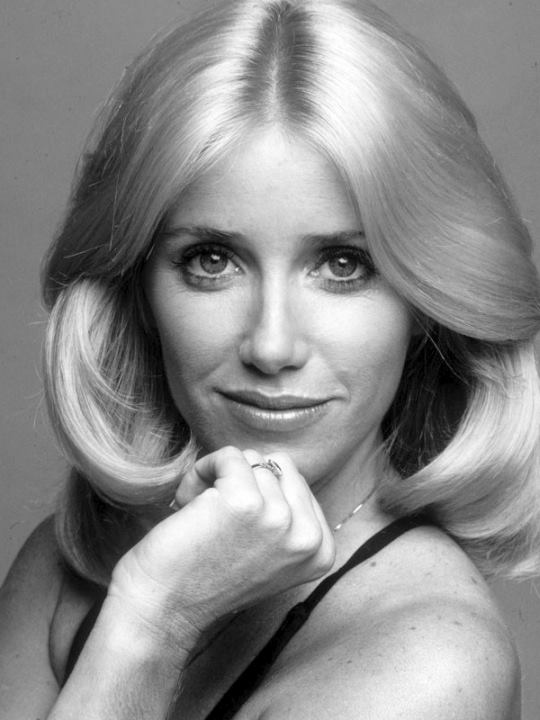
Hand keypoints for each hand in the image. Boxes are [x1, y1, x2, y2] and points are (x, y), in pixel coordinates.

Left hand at [108, 447, 334, 648]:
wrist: (164, 606)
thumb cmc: (208, 575)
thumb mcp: (269, 553)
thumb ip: (286, 517)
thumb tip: (276, 465)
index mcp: (320, 550)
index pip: (298, 483)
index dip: (262, 494)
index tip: (239, 528)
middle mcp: (308, 537)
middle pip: (279, 466)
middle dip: (244, 481)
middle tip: (219, 517)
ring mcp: (279, 518)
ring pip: (252, 460)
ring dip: (219, 479)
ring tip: (203, 515)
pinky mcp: (245, 501)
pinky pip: (229, 455)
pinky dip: (203, 469)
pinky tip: (188, 501)